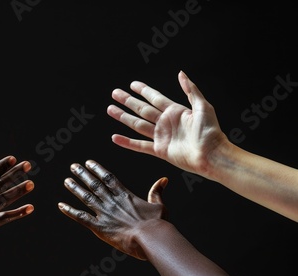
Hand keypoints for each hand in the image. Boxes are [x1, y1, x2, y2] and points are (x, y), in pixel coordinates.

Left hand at [58, 160, 166, 259]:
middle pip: (94, 184)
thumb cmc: (158, 223)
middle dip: (82, 174)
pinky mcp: (99, 227)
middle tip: (73, 167)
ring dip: (75, 188)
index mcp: (125, 195)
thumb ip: (157, 191)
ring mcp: (104, 213)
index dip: (97, 169)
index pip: (108, 178)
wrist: (151, 237)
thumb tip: (163, 180)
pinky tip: (61, 205)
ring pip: (86, 197)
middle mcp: (112, 201)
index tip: (88, 162)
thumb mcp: (159, 205)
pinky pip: (81, 217)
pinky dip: (70, 211)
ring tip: (67, 180)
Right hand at [107, 71, 228, 175]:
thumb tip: (181, 74)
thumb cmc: (211, 131)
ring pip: (137, 124)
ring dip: (123, 117)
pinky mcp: (159, 150)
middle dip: (128, 101)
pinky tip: (115, 137)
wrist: (212, 154)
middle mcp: (165, 123)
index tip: (132, 84)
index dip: (143, 90)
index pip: (155, 98)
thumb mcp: (203, 106)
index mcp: (175, 111)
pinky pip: (139, 145)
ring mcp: (161, 136)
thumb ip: (190, 90)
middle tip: (115, 93)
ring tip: (111, 109)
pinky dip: (126, 142)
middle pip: (142, 109)